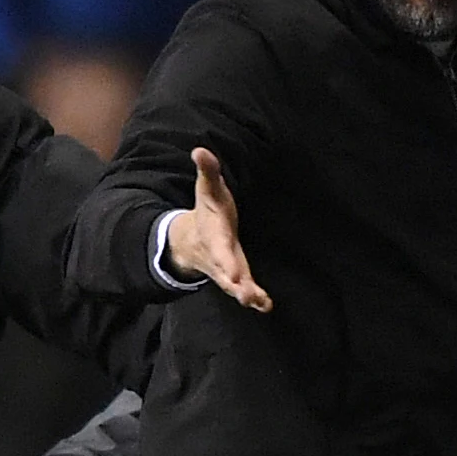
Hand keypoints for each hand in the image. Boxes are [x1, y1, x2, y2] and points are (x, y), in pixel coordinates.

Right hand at [164, 148, 271, 311]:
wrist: (190, 240)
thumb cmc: (207, 212)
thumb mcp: (207, 190)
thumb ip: (208, 171)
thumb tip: (200, 149)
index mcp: (213, 235)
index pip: (219, 248)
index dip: (224, 259)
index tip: (233, 273)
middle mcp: (218, 256)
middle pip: (224, 272)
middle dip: (233, 283)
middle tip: (243, 294)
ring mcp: (226, 269)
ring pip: (234, 285)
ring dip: (245, 294)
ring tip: (257, 302)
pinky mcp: (236, 276)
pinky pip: (244, 289)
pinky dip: (255, 299)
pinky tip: (266, 306)